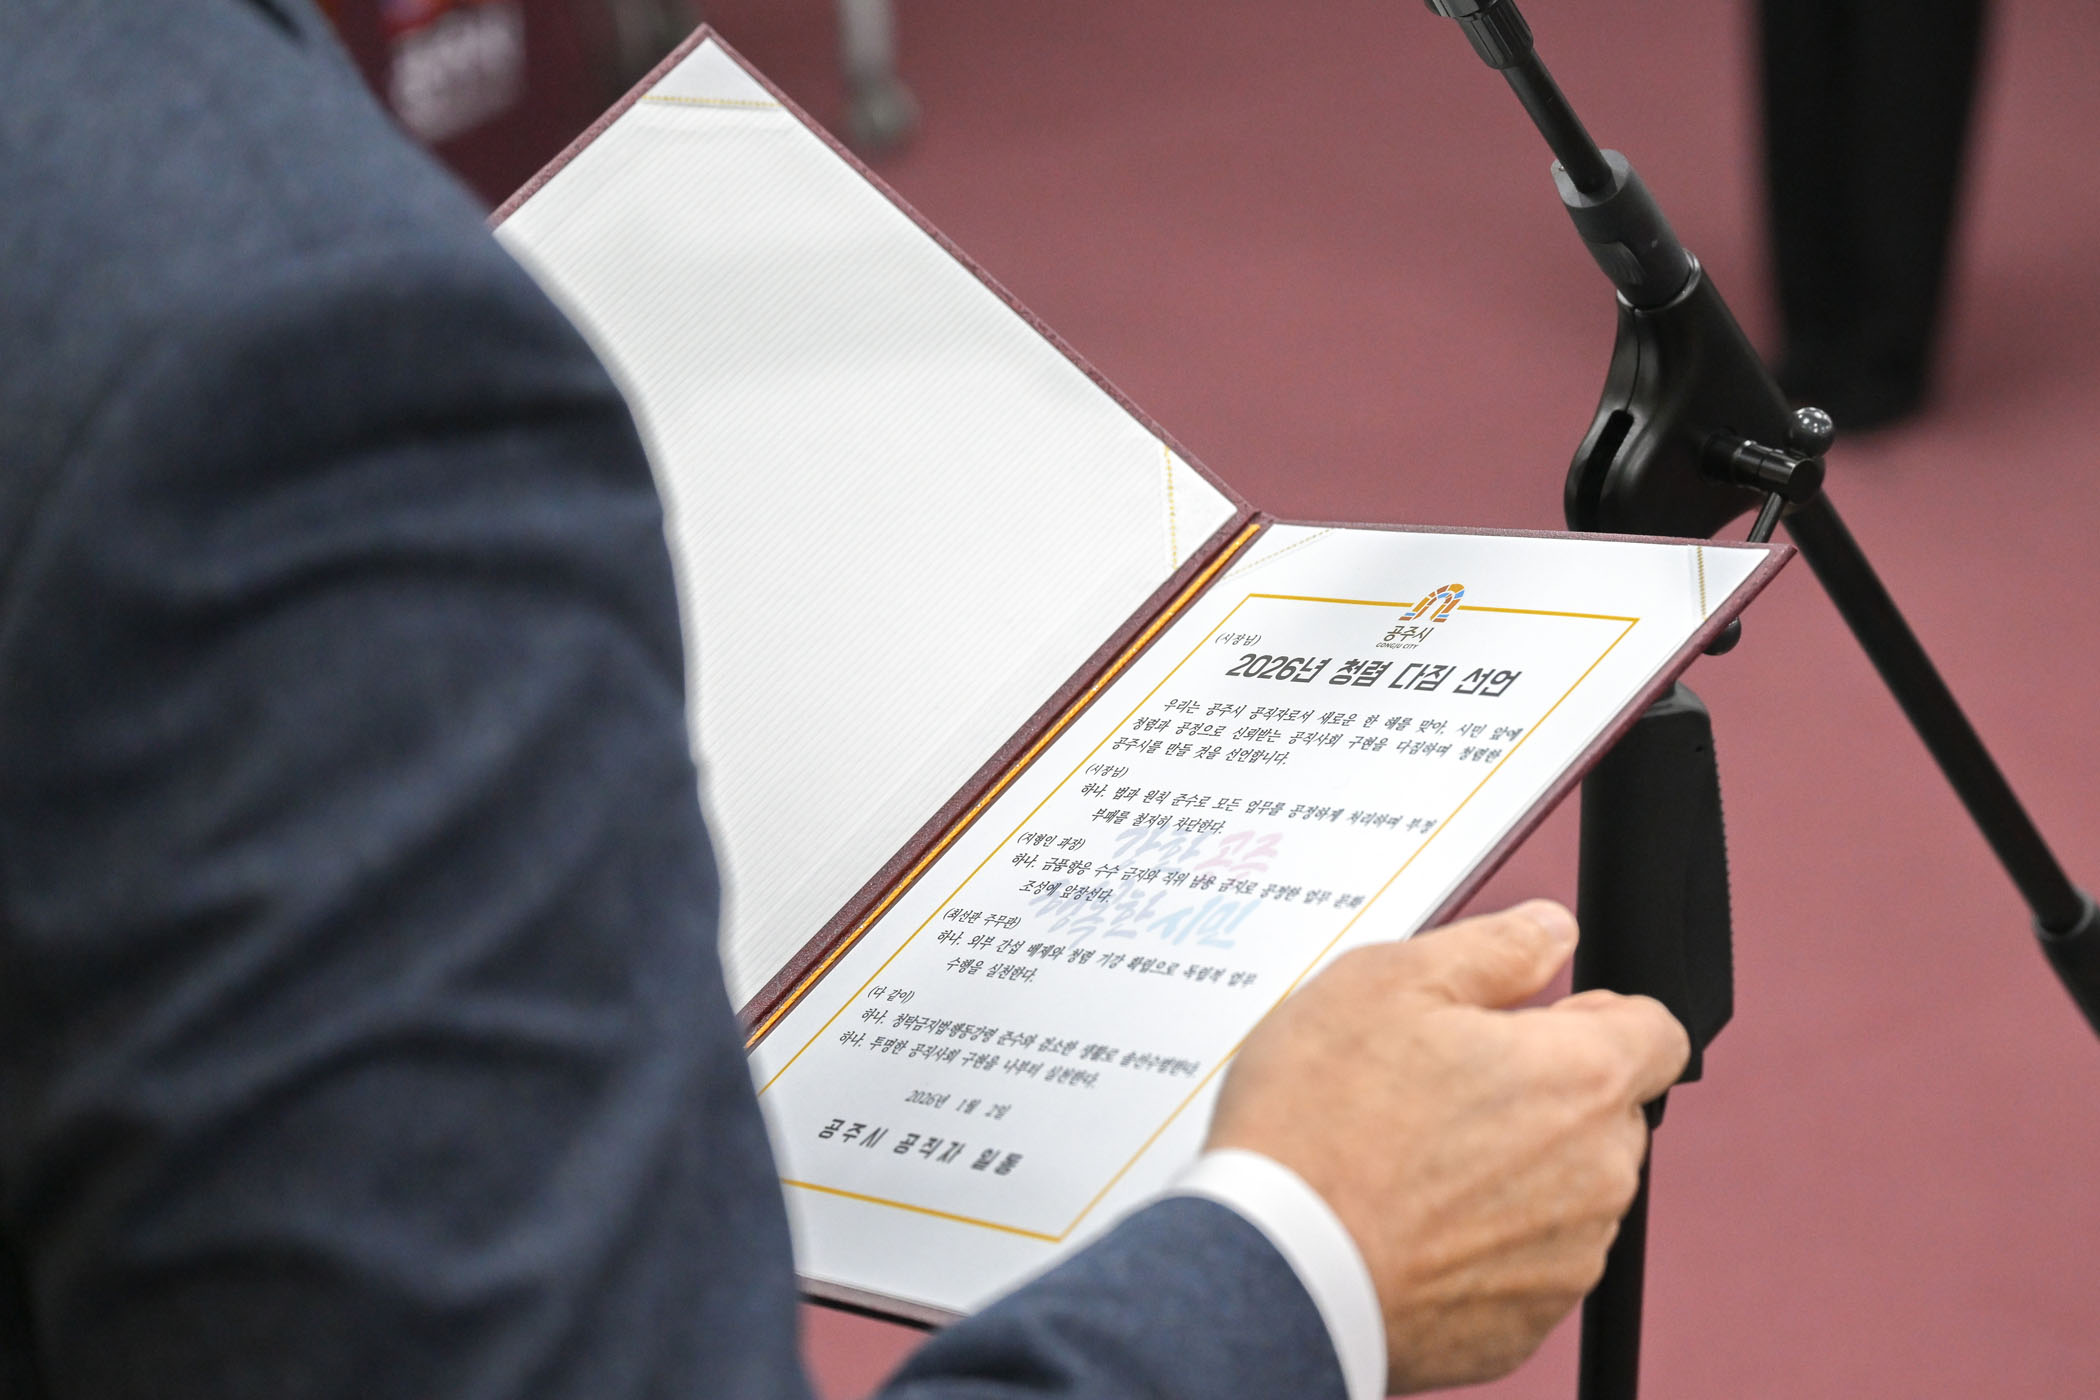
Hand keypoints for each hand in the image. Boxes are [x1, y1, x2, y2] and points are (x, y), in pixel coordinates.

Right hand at [1206, 900, 1687, 1393]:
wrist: (1273, 1270)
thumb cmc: (1319, 1126)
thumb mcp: (1385, 983)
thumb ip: (1492, 948)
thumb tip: (1548, 932)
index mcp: (1580, 1079)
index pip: (1656, 1032)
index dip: (1594, 1016)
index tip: (1538, 1024)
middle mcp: (1597, 1176)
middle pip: (1606, 1116)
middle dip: (1544, 1096)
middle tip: (1443, 1088)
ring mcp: (1565, 1261)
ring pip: (1565, 1194)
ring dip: (1513, 1172)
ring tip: (1410, 1159)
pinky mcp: (1522, 1327)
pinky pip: (1522, 1267)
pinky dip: (1479, 1245)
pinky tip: (1405, 1222)